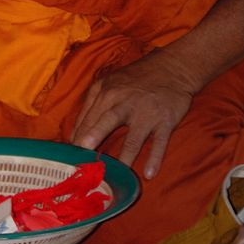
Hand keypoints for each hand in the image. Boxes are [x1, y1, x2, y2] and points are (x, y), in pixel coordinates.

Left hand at [71, 53, 193, 178]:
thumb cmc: (134, 79)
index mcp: (107, 93)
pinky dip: (155, 158)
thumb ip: (90, 105)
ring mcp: (147, 113)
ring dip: (125, 157)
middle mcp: (126, 103)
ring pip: (134, 138)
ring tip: (116, 174)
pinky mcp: (165, 121)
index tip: (71, 156)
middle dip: (94, 135)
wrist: (172, 68)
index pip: (88, 118)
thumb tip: (74, 136)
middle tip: (84, 152)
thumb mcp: (108, 83)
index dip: (78, 137)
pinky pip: (160, 142)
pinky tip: (148, 174)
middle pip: (108, 121)